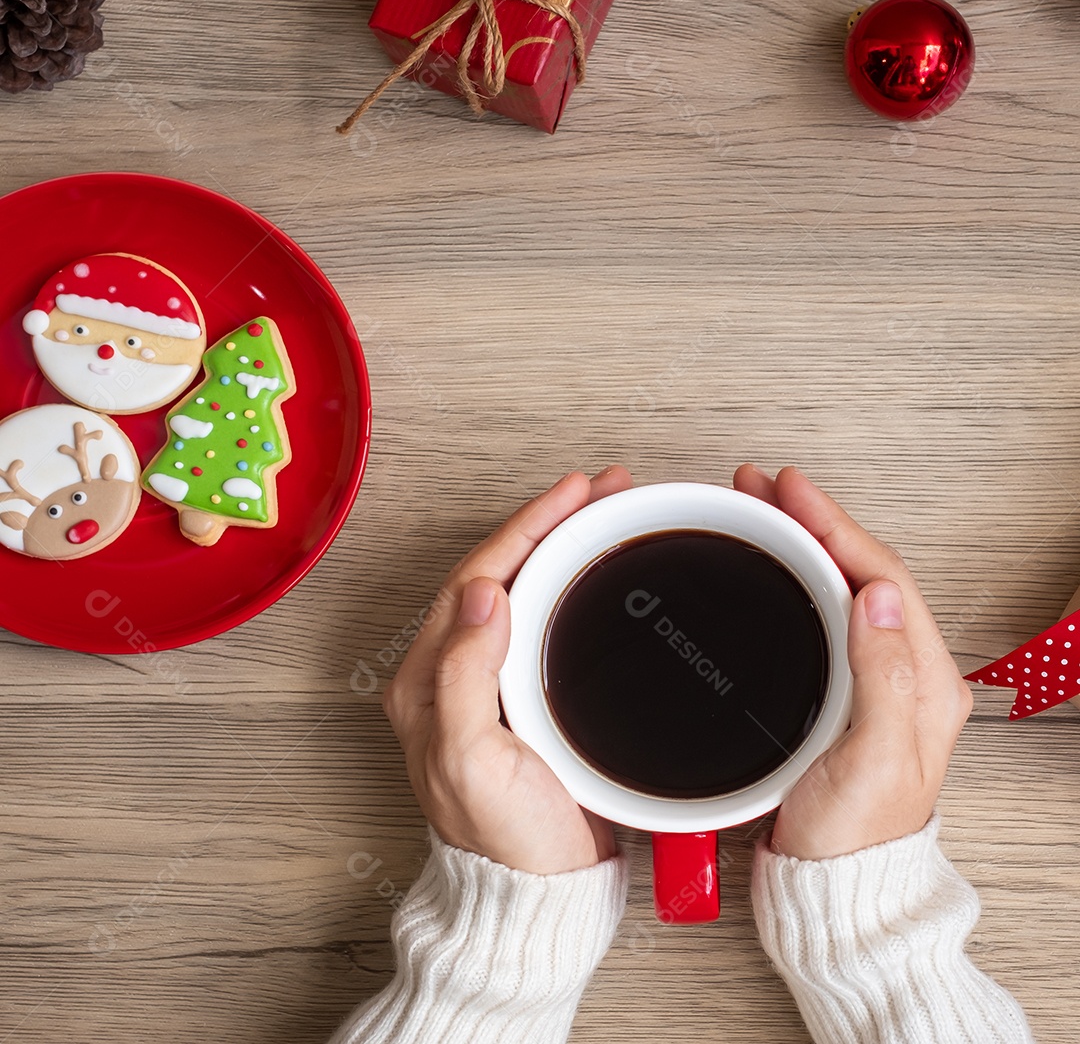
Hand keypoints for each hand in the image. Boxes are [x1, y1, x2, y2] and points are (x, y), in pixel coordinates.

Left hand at [382, 467, 633, 874]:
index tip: (574, 495)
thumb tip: (483, 595)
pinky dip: (570, 583)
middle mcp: (452, 671)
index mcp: (428, 679)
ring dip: (562, 546)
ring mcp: (488, 679)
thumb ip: (464, 677)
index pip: (478, 577)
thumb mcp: (471, 761)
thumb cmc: (503, 839)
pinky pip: (543, 618)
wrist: (538, 890)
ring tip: (604, 514)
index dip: (527, 527)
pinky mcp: (522, 693)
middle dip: (550, 523)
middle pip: (501, 571)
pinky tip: (595, 571)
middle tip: (602, 491)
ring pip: (523, 588)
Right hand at [733, 465, 973, 860]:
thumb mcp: (873, 760)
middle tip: (762, 487)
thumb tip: (880, 596)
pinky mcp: (839, 688)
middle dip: (812, 521)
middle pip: (861, 571)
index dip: (834, 527)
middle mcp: (905, 672)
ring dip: (802, 542)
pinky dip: (793, 577)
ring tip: (760, 510)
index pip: (882, 577)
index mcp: (926, 682)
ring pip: (840, 586)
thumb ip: (885, 678)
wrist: (830, 883)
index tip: (791, 492)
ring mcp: (872, 678)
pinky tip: (770, 566)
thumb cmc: (852, 834)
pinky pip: (820, 613)